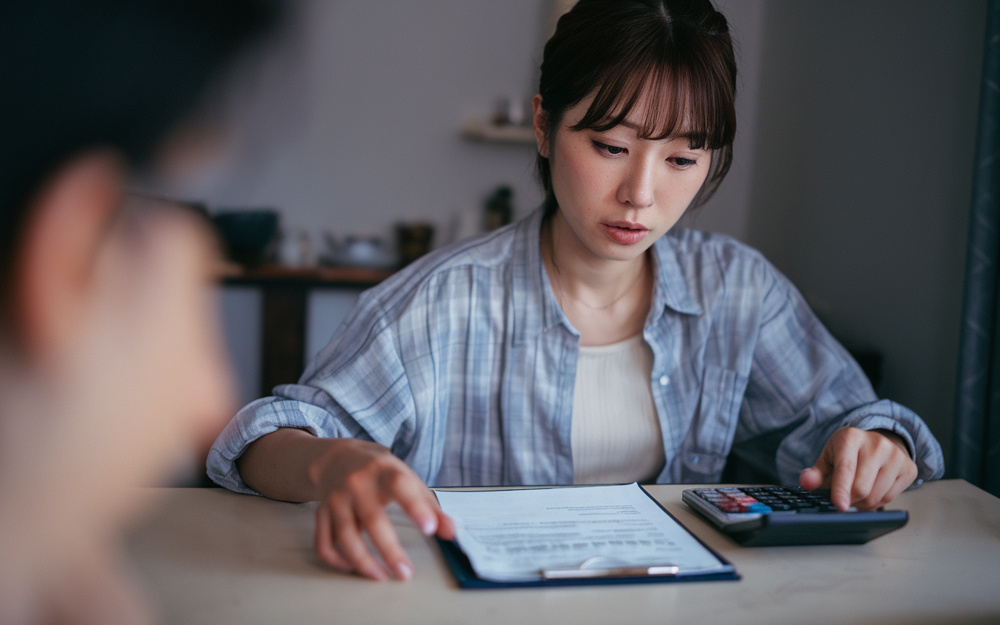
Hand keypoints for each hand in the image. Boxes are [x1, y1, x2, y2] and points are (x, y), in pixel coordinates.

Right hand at [310, 438, 454, 580]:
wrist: (337, 458)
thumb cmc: (379, 472)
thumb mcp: (408, 479)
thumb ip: (430, 506)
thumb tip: (450, 532)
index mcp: (383, 470)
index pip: (400, 486)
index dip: (415, 507)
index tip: (430, 529)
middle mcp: (356, 483)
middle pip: (372, 519)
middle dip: (389, 550)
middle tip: (406, 572)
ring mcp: (336, 499)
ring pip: (345, 536)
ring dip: (363, 561)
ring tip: (382, 576)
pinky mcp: (321, 513)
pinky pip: (324, 543)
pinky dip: (337, 560)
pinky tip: (353, 568)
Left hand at [799, 427, 916, 510]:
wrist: (878, 443)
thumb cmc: (847, 453)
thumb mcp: (828, 458)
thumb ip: (815, 473)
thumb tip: (806, 482)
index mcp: (851, 437)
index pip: (845, 468)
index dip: (841, 490)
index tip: (840, 506)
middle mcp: (877, 443)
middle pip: (862, 488)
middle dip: (850, 499)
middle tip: (844, 497)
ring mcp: (896, 455)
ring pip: (877, 496)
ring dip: (864, 503)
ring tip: (858, 491)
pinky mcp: (909, 468)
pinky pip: (891, 497)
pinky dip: (878, 501)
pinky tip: (873, 489)